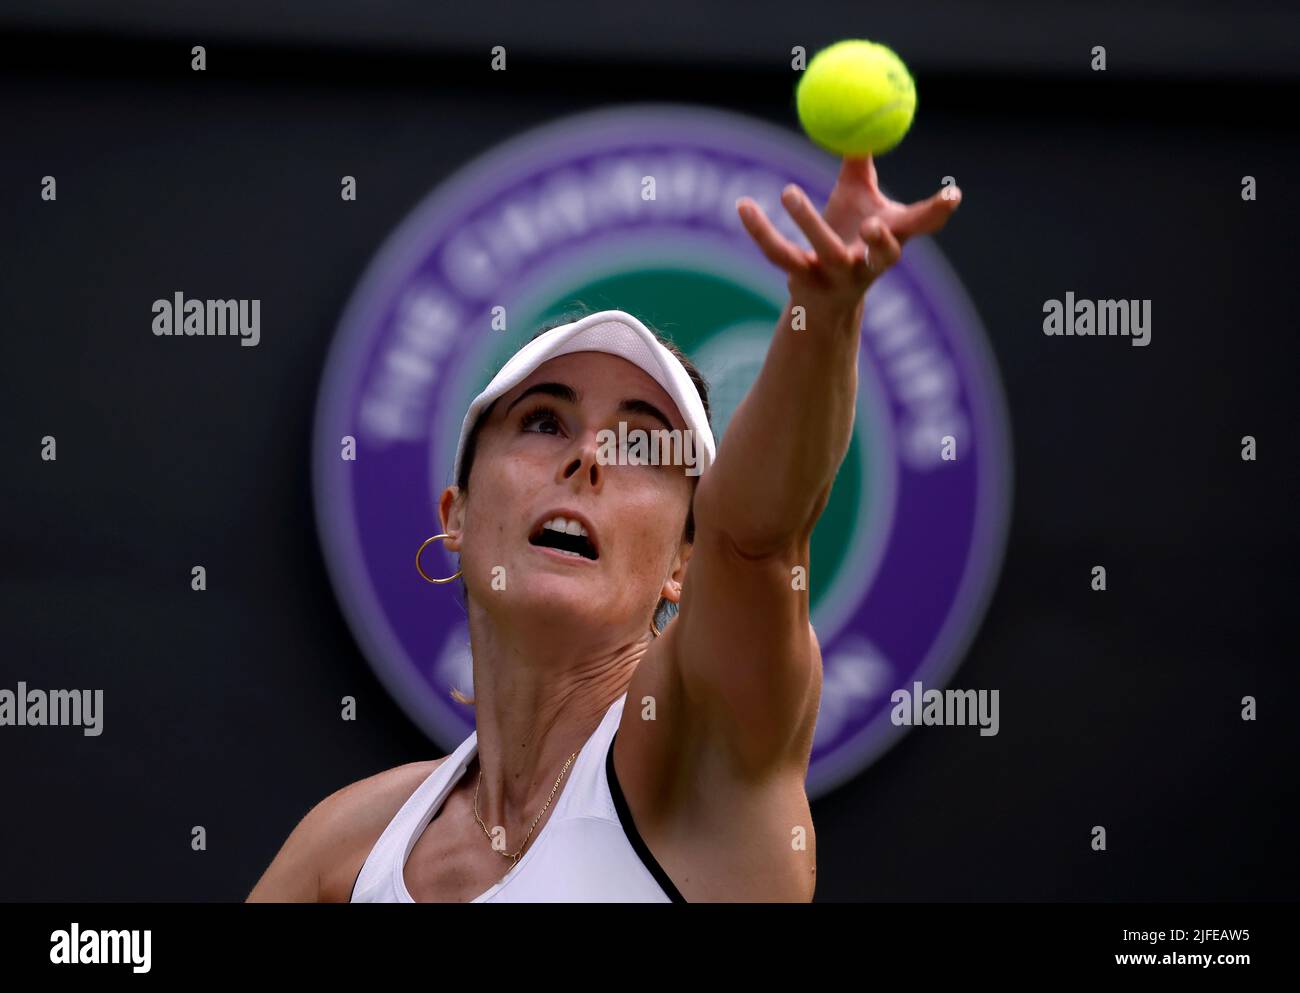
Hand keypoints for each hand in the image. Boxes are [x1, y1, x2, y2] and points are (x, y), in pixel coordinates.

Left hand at [736, 155, 960, 322]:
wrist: (822, 299)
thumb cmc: (848, 237)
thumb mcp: (858, 200)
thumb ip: (861, 165)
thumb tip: (862, 117)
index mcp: (891, 240)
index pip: (921, 226)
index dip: (939, 212)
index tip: (953, 195)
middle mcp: (869, 263)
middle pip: (882, 256)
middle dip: (881, 241)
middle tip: (873, 221)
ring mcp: (837, 276)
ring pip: (826, 252)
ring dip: (809, 222)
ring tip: (789, 191)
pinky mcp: (803, 281)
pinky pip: (780, 254)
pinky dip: (760, 230)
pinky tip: (743, 205)